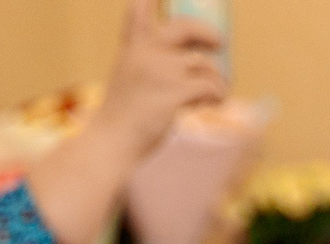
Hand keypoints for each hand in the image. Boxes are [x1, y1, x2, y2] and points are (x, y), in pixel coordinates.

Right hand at [88, 0, 227, 159]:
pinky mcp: (175, 92)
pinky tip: (216, 102)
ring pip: (203, 63)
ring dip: (215, 78)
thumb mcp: (127, 77)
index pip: (139, 11)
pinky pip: (208, 86)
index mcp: (132, 48)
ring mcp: (161, 71)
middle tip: (218, 43)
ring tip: (217, 92)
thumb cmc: (121, 116)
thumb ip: (150, 60)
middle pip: (184, 28)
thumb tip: (195, 58)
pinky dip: (217, 94)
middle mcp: (146, 53)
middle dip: (206, 32)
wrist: (110, 143)